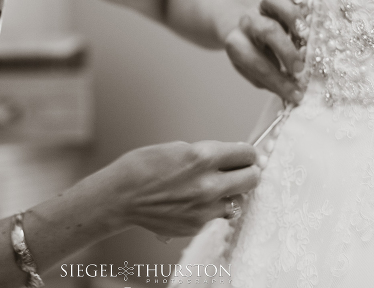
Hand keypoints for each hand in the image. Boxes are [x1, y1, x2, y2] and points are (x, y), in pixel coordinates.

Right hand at [89, 140, 261, 237]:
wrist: (121, 197)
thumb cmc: (143, 167)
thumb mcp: (178, 148)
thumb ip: (207, 154)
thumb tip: (227, 158)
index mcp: (203, 157)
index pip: (246, 154)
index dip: (246, 153)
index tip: (244, 155)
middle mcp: (209, 184)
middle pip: (252, 178)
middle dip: (246, 172)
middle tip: (237, 170)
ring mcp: (205, 208)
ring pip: (238, 199)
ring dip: (231, 193)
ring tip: (213, 188)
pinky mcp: (198, 225)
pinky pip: (220, 215)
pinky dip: (215, 208)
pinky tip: (199, 201)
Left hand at [224, 0, 305, 102]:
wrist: (243, 32)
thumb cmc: (256, 58)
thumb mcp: (258, 73)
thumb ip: (273, 80)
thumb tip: (297, 92)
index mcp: (238, 45)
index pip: (254, 62)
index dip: (275, 80)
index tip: (295, 94)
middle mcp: (248, 23)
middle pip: (265, 29)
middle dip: (285, 49)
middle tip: (301, 67)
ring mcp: (260, 6)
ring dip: (292, 16)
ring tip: (306, 33)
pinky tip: (302, 2)